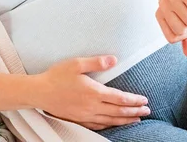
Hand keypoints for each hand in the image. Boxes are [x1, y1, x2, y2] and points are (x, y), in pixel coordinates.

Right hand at [32, 55, 150, 130]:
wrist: (40, 92)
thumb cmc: (57, 76)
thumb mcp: (77, 64)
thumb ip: (97, 62)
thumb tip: (114, 59)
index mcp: (94, 92)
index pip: (119, 98)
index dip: (133, 100)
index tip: (144, 100)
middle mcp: (92, 106)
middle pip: (118, 111)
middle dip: (134, 111)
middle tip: (147, 111)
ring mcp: (86, 115)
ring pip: (110, 120)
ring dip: (125, 120)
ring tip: (137, 119)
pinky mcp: (79, 120)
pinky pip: (98, 126)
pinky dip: (110, 126)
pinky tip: (114, 124)